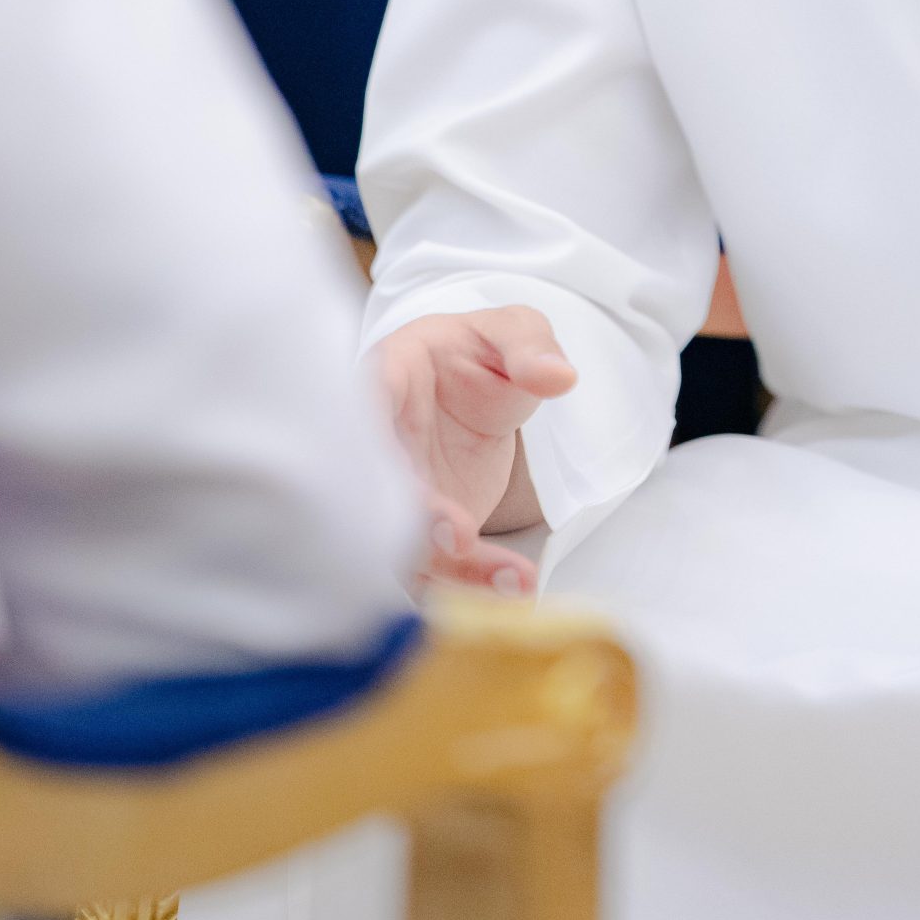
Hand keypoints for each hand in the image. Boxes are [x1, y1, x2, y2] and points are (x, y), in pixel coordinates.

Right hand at [376, 307, 576, 593]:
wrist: (469, 391)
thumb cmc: (476, 352)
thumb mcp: (511, 331)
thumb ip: (529, 345)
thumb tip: (559, 377)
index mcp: (385, 379)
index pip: (360, 413)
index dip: (374, 447)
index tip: (407, 476)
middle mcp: (377, 444)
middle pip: (372, 493)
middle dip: (410, 522)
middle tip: (460, 540)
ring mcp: (396, 494)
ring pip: (402, 543)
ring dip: (452, 570)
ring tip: (514, 578)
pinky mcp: (422, 532)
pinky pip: (436, 568)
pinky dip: (473, 583)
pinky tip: (517, 588)